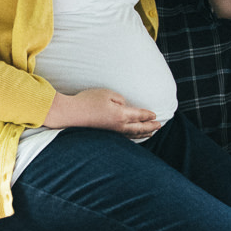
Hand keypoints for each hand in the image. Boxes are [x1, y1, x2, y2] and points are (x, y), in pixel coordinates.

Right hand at [45, 86, 160, 136]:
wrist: (71, 114)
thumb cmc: (87, 101)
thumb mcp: (106, 94)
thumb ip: (120, 99)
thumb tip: (124, 106)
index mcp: (121, 114)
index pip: (139, 115)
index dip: (148, 116)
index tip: (155, 115)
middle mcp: (119, 125)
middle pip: (139, 128)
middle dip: (150, 127)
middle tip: (159, 126)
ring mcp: (112, 131)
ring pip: (132, 134)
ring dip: (143, 133)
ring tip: (150, 133)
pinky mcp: (105, 134)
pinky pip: (124, 137)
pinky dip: (132, 137)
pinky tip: (133, 136)